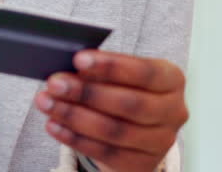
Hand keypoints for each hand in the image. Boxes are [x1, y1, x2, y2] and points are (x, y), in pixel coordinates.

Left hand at [34, 50, 187, 171]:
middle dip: (87, 92)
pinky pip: (105, 152)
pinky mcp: (143, 164)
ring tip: (47, 103)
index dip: (111, 66)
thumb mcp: (118, 75)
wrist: (135, 131)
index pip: (144, 72)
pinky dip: (75, 138)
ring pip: (115, 130)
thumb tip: (68, 70)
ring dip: (74, 115)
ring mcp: (161, 141)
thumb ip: (100, 70)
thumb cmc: (123, 91)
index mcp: (172, 80)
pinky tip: (55, 125)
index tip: (79, 59)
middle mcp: (173, 111)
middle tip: (55, 83)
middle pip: (129, 104)